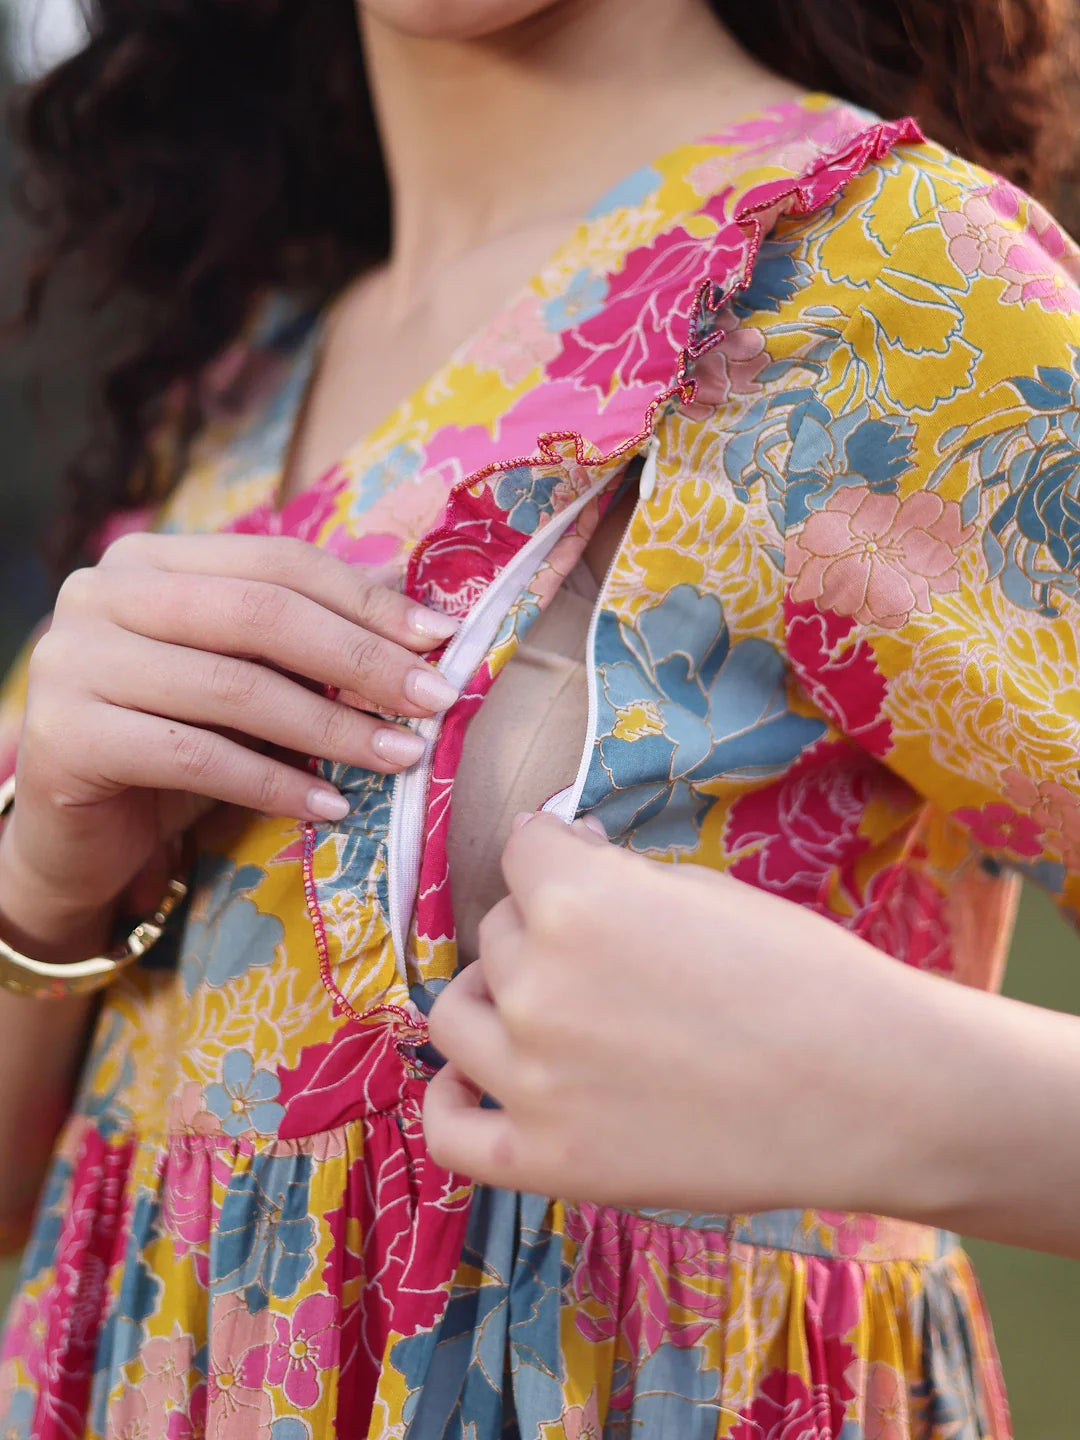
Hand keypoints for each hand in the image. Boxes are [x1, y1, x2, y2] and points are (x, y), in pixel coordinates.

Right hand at [1, 532, 459, 933]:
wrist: (78, 836)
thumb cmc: (174, 743)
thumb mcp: (244, 678)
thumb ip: (307, 636)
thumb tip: (417, 609)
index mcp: (148, 558)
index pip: (275, 563)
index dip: (364, 599)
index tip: (440, 639)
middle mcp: (100, 594)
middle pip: (260, 614)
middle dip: (361, 659)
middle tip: (434, 700)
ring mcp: (74, 661)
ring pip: (234, 687)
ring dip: (333, 729)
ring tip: (401, 758)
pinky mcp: (65, 737)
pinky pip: (197, 757)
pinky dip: (275, 784)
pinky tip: (331, 806)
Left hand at [423, 814, 958, 1217]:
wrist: (871, 1090)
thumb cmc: (801, 974)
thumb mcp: (700, 889)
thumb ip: (612, 881)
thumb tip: (562, 866)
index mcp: (572, 900)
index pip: (522, 848)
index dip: (560, 853)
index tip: (585, 865)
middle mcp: (534, 983)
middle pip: (497, 930)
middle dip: (542, 927)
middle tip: (611, 956)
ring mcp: (530, 1078)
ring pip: (459, 1013)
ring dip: (498, 997)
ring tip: (552, 1005)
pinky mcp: (548, 1158)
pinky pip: (449, 1130)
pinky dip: (449, 1102)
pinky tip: (473, 1082)